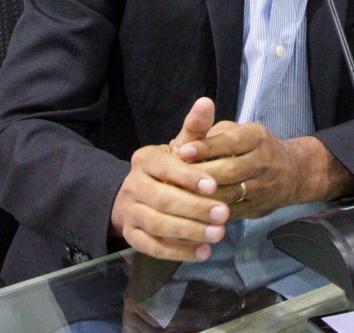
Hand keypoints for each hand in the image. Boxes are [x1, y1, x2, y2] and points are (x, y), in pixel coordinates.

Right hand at [109, 99, 229, 261]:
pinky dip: (177, 251)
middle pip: (162, 199)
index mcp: (145, 159)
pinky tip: (203, 252)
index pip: (165, 168)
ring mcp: (130, 212)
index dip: (188, 177)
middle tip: (224, 215)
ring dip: (189, 231)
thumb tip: (206, 101)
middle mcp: (133, 185)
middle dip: (194, 208)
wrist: (135, 194)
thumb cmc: (168, 168)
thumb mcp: (181, 147)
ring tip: (218, 234)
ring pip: (157, 224)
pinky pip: (152, 246)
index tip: (214, 185)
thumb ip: (196, 128)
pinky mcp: (132, 236)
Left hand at [180, 123, 353, 218]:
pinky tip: (191, 211)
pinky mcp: (258, 208)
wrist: (292, 172)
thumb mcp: (235, 131)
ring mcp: (263, 187)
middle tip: (174, 178)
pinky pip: (231, 212)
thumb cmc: (251, 147)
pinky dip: (210, 213)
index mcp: (256, 136)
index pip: (229, 141)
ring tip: (178, 195)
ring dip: (202, 196)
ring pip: (230, 194)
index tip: (182, 152)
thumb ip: (209, 134)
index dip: (205, 147)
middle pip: (229, 170)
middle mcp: (263, 161)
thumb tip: (180, 145)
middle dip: (200, 175)